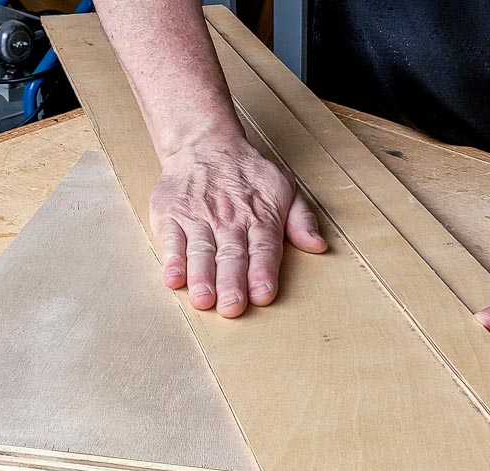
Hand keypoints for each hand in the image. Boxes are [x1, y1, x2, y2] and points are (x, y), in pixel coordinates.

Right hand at [150, 137, 327, 317]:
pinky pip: (171, 240)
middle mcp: (229, 218)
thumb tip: (318, 246)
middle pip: (231, 254)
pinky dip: (172, 259)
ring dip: (201, 277)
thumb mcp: (284, 188)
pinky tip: (174, 278)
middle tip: (232, 307)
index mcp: (260, 215)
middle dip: (232, 283)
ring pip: (201, 251)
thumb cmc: (248, 174)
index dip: (263, 271)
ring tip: (204, 300)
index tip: (263, 294)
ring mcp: (197, 217)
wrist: (205, 143)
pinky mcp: (170, 215)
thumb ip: (302, 220)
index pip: (263, 247)